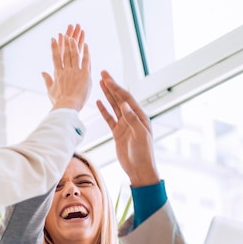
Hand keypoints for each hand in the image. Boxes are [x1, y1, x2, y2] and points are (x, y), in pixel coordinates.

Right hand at [42, 24, 90, 111]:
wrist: (67, 106)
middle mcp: (66, 70)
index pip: (55, 57)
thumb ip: (47, 80)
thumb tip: (42, 72)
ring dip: (74, 44)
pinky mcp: (84, 74)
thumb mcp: (50, 91)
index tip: (53, 38)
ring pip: (75, 54)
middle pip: (66, 53)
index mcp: (57, 74)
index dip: (54, 47)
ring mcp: (75, 71)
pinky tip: (86, 45)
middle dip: (66, 43)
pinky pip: (86, 60)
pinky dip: (86, 52)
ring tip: (74, 37)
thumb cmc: (59, 101)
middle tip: (66, 34)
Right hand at [96, 70, 159, 186]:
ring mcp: (124, 125)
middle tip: (102, 74)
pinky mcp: (118, 133)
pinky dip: (104, 110)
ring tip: (100, 83)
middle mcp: (132, 118)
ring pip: (114, 106)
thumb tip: (124, 104)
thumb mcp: (140, 135)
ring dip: (107, 95)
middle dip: (111, 86)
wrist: (139, 170)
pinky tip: (99, 102)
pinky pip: (109, 118)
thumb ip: (132, 119)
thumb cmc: (143, 154)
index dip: (116, 87)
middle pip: (120, 98)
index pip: (126, 98)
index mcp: (140, 116)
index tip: (107, 78)